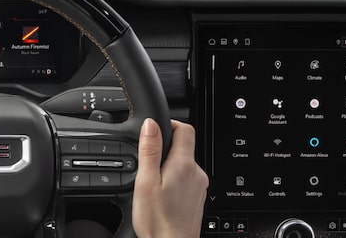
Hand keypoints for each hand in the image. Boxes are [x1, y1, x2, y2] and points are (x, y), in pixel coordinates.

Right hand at [131, 118, 208, 237]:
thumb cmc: (158, 221)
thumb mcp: (146, 182)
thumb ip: (150, 151)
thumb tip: (151, 124)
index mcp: (184, 165)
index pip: (184, 129)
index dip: (169, 124)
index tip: (154, 131)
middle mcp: (197, 174)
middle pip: (183, 147)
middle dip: (165, 149)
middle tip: (146, 163)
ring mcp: (199, 187)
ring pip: (184, 165)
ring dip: (168, 167)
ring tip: (152, 183)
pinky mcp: (197, 199)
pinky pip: (186, 180)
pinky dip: (173, 181)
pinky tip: (161, 195)